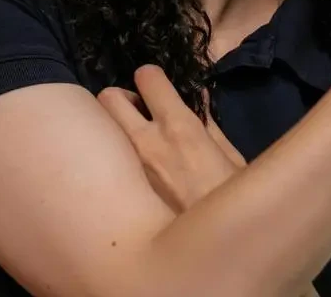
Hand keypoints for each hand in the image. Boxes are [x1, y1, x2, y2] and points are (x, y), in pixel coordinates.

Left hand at [98, 67, 320, 296]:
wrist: (206, 253)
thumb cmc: (228, 201)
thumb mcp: (230, 158)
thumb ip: (211, 126)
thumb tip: (200, 101)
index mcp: (179, 127)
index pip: (148, 78)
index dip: (151, 78)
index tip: (154, 85)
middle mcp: (143, 142)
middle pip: (110, 97)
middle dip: (122, 99)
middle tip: (136, 110)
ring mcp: (124, 168)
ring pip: (99, 127)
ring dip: (111, 126)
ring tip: (127, 138)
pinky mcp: (112, 193)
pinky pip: (100, 162)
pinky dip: (107, 156)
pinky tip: (122, 168)